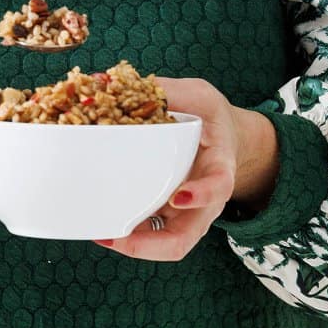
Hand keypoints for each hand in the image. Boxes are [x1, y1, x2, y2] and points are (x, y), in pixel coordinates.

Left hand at [92, 77, 278, 260]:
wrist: (225, 138)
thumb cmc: (212, 118)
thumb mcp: (199, 96)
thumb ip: (168, 91)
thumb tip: (112, 80)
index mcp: (220, 167)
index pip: (218, 187)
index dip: (201, 195)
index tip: (178, 197)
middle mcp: (205, 201)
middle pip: (184, 239)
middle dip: (150, 246)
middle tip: (117, 236)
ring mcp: (188, 213)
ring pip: (165, 245)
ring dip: (134, 246)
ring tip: (101, 234)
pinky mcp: (170, 215)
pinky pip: (152, 233)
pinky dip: (130, 234)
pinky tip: (103, 222)